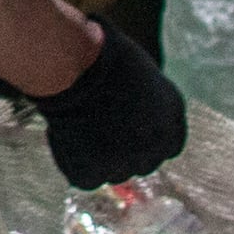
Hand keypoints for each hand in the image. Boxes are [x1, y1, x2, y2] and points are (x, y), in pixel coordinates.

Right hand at [32, 22, 186, 189]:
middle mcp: (156, 144)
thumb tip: (129, 113)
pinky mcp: (95, 174)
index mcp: (172, 115)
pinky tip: (61, 135)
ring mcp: (127, 163)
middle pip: (143, 162)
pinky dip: (71, 161)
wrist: (78, 67)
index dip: (146, 138)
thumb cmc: (104, 55)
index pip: (169, 144)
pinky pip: (86, 178)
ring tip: (76, 126)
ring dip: (98, 157)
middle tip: (96, 129)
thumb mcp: (139, 73)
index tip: (126, 129)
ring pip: (114, 173)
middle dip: (124, 151)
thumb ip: (144, 101)